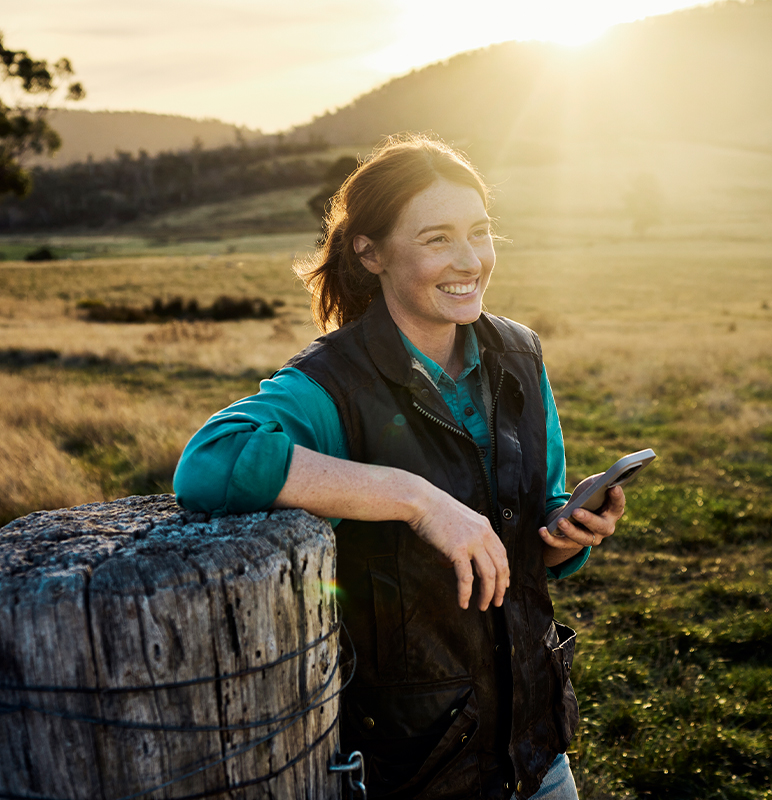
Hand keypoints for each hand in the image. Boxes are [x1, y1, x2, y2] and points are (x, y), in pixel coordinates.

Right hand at [408, 484, 509, 611]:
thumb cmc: (434, 510)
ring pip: (488, 575)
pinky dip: (465, 593)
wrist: (421, 501)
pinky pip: (465, 577)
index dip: (505, 572)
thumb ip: (462, 541)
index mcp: (484, 526)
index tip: (503, 586)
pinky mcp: (458, 549)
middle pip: (500, 567)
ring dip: (487, 594)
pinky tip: (463, 602)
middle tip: (497, 602)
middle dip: (500, 588)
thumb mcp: (458, 523)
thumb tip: (452, 563)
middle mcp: (483, 534)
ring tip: (483, 606)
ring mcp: (472, 542)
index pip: (502, 553)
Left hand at [539, 482, 625, 566]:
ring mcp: (589, 538)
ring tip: (560, 521)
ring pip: (582, 538)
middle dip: (588, 519)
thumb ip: (597, 483)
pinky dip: (551, 538)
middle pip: (600, 527)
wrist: (571, 515)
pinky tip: (542, 530)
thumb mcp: (590, 487)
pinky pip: (561, 544)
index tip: (613, 487)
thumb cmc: (585, 499)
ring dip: (570, 530)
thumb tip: (602, 477)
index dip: (618, 498)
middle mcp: (604, 529)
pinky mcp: (571, 544)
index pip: (618, 506)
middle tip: (576, 511)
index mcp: (612, 512)